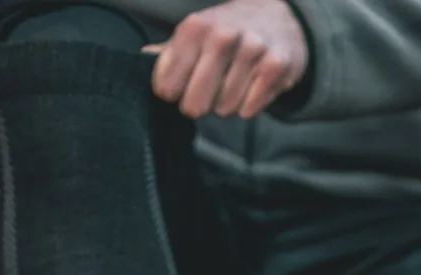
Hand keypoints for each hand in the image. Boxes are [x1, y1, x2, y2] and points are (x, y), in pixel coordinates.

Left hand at [149, 0, 307, 119]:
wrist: (278, 19)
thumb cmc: (227, 33)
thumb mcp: (196, 34)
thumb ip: (169, 51)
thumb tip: (143, 57)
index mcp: (195, 27)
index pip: (166, 86)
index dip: (173, 93)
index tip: (182, 86)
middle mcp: (223, 35)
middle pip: (194, 104)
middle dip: (199, 105)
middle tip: (208, 91)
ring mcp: (251, 49)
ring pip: (224, 109)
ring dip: (227, 103)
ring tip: (234, 82)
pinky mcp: (275, 66)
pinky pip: (249, 109)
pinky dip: (248, 105)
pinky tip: (252, 85)